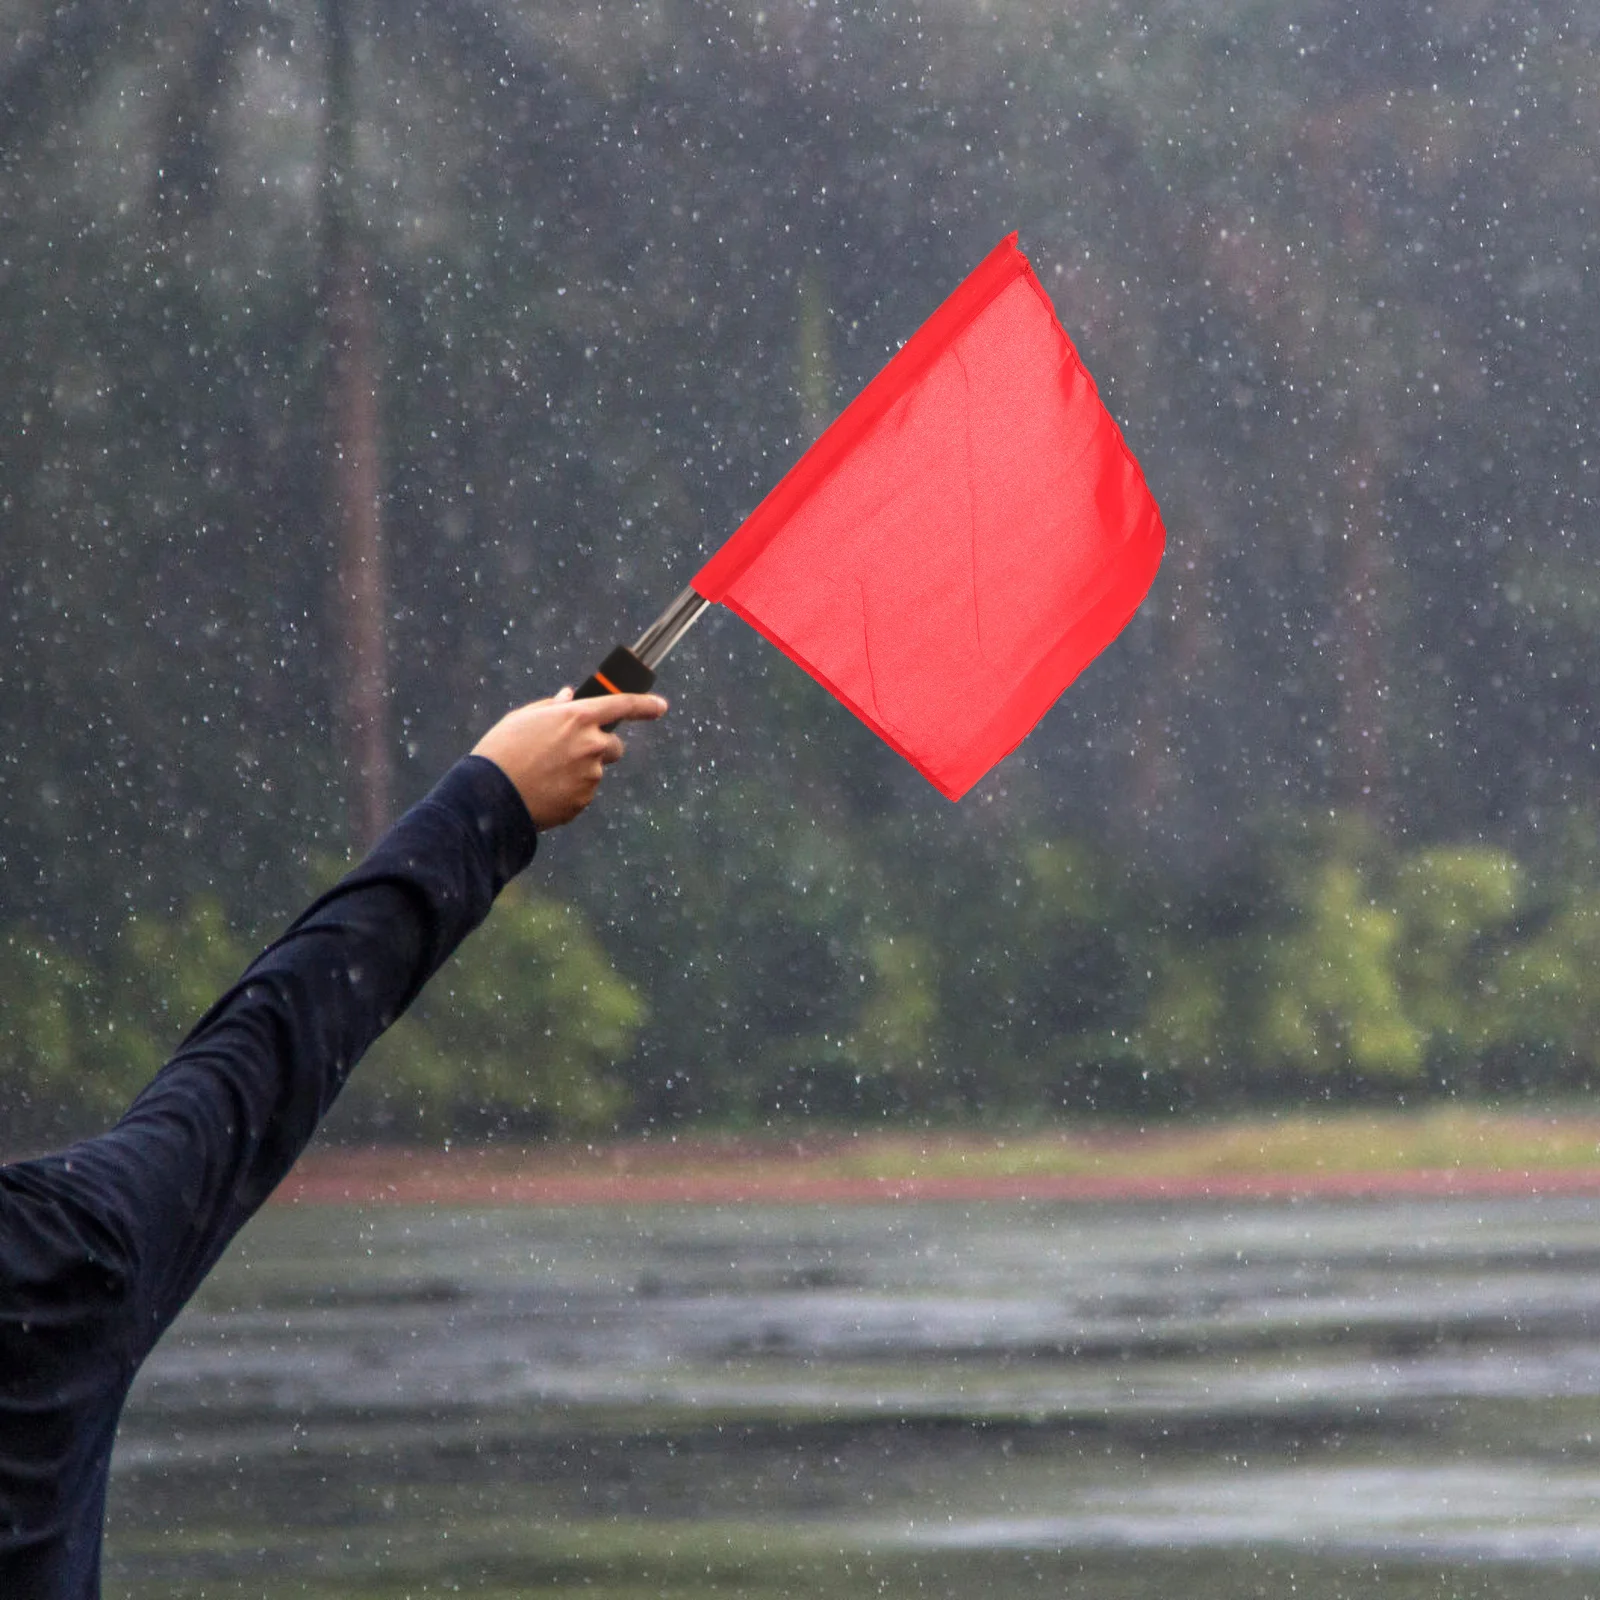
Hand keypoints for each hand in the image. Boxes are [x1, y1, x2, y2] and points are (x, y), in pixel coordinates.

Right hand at [471, 687, 668, 828]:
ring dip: (579, 771)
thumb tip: (569, 697)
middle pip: (614, 745)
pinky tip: (544, 791)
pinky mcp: (583, 800)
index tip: (661, 706)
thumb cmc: (502, 751)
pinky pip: (583, 792)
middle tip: (570, 752)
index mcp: (577, 717)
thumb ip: (553, 707)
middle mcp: (590, 744)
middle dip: (600, 747)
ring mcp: (590, 775)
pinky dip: (569, 791)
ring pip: (595, 771)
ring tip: (543, 774)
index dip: (645, 705)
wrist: (490, 797)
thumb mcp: (523, 719)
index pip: (622, 705)